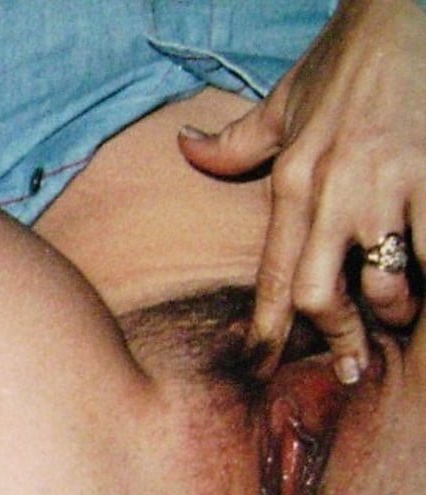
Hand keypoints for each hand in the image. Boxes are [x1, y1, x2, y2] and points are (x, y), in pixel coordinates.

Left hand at [178, 0, 425, 382]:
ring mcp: (387, 186)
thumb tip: (184, 148)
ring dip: (394, 308)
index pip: (272, 274)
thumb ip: (233, 144)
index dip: (267, 330)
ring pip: (386, 281)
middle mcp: (332, 192)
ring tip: (399, 314)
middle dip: (337, 337)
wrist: (400, 14)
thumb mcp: (280, 107)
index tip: (262, 369)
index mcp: (291, 183)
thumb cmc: (341, 66)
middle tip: (350, 363)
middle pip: (321, 293)